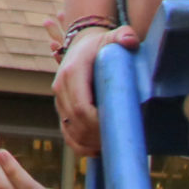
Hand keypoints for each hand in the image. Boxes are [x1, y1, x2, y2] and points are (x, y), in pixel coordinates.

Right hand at [51, 24, 133, 158]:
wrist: (83, 44)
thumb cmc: (102, 44)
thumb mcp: (113, 37)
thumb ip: (124, 36)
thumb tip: (129, 42)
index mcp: (72, 73)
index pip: (81, 107)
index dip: (98, 124)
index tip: (116, 130)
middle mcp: (61, 87)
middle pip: (76, 122)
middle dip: (97, 137)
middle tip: (119, 142)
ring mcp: (59, 100)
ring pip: (70, 131)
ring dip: (90, 144)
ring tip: (111, 148)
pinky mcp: (62, 109)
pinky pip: (67, 134)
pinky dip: (80, 147)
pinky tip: (98, 152)